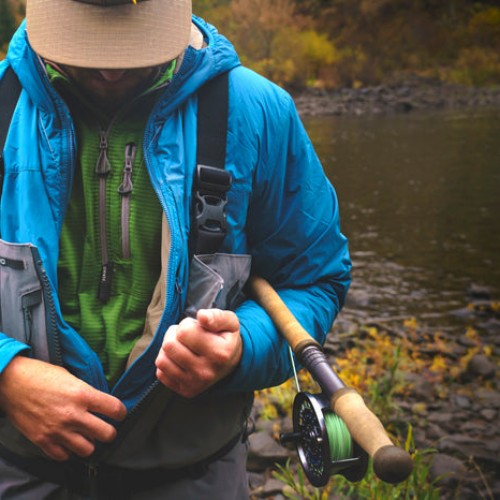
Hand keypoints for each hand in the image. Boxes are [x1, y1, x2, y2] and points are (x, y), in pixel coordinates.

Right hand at [0, 357, 126, 460]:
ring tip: (86, 436)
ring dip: (89, 443)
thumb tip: (101, 403)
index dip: (121, 413)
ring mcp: (58, 430)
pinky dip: (68, 451)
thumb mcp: (72, 377)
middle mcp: (73, 414)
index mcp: (83, 394)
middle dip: (109, 431)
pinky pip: (64, 456)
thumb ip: (87, 392)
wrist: (13, 382)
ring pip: (88, 449)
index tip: (119, 414)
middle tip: (105, 428)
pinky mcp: (43, 440)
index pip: (115, 409)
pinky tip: (67, 441)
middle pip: (107, 434)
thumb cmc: (43, 375)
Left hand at [155, 309, 242, 397]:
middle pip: (169, 345)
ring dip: (169, 349)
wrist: (231, 364)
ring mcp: (195, 384)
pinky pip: (160, 373)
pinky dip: (167, 363)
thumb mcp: (230, 323)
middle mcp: (206, 372)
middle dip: (175, 335)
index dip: (187, 324)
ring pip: (162, 360)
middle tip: (187, 335)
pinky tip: (179, 359)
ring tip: (182, 346)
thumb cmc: (226, 339)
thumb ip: (217, 316)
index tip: (196, 328)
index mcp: (219, 353)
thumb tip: (202, 316)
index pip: (183, 332)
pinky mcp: (185, 391)